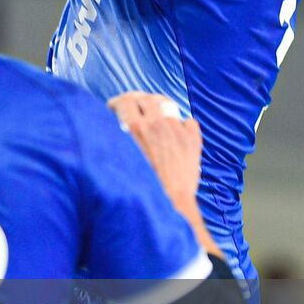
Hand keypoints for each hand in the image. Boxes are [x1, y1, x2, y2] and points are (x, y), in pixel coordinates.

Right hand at [108, 92, 202, 208]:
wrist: (168, 205)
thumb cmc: (138, 187)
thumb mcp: (119, 160)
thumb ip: (116, 139)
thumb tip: (111, 127)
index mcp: (135, 128)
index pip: (125, 100)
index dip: (117, 102)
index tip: (115, 107)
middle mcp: (157, 125)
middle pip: (145, 98)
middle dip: (137, 101)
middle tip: (133, 108)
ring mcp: (177, 131)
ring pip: (167, 104)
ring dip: (158, 107)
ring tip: (155, 115)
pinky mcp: (193, 141)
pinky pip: (188, 121)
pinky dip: (181, 123)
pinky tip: (175, 132)